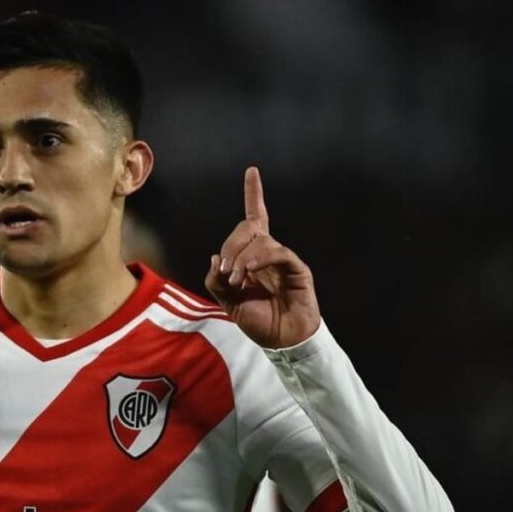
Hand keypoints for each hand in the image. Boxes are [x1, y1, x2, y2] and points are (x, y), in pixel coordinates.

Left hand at [204, 166, 320, 348]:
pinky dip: (259, 259)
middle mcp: (268, 253)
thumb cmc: (258, 319)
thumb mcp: (226, 301)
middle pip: (248, 227)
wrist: (281, 341)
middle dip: (231, 246)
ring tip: (237, 280)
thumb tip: (215, 258)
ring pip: (260, 240)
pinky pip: (277, 252)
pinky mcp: (297, 268)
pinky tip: (249, 273)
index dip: (253, 194)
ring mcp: (283, 259)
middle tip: (227, 271)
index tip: (252, 171)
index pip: (253, 218)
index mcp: (252, 256)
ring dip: (242, 258)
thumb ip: (215, 280)